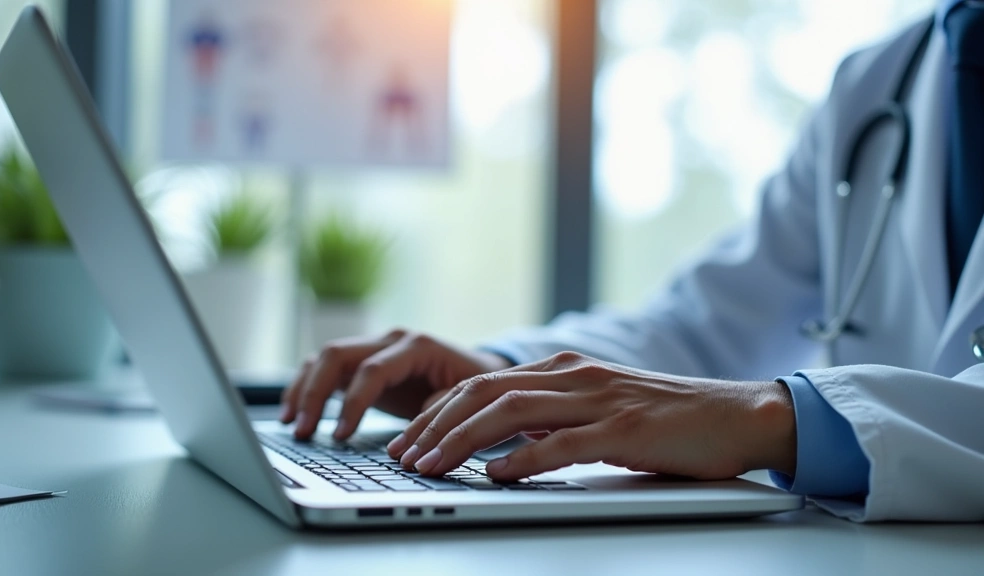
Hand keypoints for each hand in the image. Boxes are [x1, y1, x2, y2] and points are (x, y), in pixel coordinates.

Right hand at [280, 329, 512, 439]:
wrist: (478, 373)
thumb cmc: (476, 386)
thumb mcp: (469, 397)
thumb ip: (444, 406)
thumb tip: (421, 422)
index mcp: (416, 346)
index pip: (373, 370)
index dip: (353, 403)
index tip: (341, 436)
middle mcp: (390, 341)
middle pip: (338, 355)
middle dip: (315, 393)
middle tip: (303, 431)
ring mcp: (373, 349)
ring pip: (325, 358)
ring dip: (303, 390)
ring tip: (292, 425)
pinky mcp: (363, 364)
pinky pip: (325, 368)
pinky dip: (306, 388)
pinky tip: (294, 414)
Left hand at [386, 352, 796, 481]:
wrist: (737, 413)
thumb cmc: (667, 418)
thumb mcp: (599, 409)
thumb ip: (554, 418)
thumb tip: (506, 445)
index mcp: (563, 368)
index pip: (482, 383)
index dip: (438, 411)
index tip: (409, 438)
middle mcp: (573, 376)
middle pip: (483, 392)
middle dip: (433, 425)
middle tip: (402, 455)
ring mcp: (597, 400)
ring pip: (510, 413)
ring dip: (461, 440)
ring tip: (429, 465)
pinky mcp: (624, 429)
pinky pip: (561, 443)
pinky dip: (520, 460)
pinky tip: (494, 475)